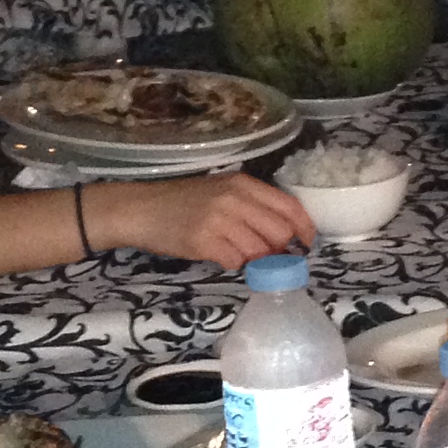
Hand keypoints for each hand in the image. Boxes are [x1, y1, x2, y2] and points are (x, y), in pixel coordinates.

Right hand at [95, 173, 314, 267]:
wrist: (140, 209)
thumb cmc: (182, 202)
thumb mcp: (220, 192)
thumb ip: (251, 207)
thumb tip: (283, 236)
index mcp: (243, 183)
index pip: (289, 206)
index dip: (305, 228)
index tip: (307, 244)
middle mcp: (235, 198)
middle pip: (279, 233)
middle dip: (279, 250)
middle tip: (268, 257)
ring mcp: (219, 219)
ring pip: (259, 251)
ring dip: (255, 260)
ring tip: (239, 255)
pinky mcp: (204, 241)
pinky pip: (236, 262)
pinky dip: (234, 264)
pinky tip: (221, 256)